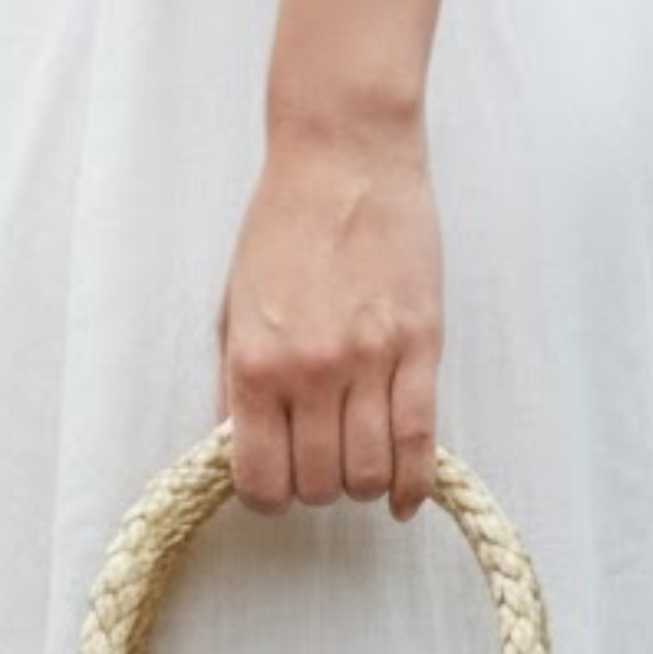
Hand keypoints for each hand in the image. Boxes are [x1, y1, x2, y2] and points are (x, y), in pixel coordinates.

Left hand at [215, 106, 441, 519]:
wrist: (345, 156)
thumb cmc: (284, 224)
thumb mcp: (232, 304)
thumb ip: (231, 383)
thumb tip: (236, 449)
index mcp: (254, 361)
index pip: (260, 477)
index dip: (267, 497)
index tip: (275, 485)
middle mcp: (309, 370)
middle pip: (318, 483)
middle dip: (316, 488)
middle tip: (318, 463)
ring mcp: (369, 360)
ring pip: (370, 472)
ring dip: (361, 484)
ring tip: (357, 461)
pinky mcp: (420, 346)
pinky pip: (420, 442)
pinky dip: (412, 484)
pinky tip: (403, 497)